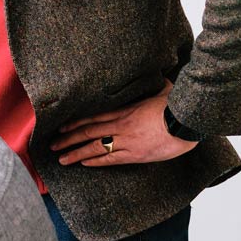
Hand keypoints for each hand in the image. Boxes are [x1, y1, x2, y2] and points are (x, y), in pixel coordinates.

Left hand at [50, 81, 197, 166]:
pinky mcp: (136, 155)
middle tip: (52, 146)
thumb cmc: (178, 104)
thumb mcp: (163, 89)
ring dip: (77, 154)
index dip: (74, 122)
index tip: (61, 127)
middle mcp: (121, 126)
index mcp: (125, 110)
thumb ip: (155, 86)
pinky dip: (96, 162)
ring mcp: (127, 142)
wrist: (188, 122)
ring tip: (62, 159)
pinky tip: (84, 164)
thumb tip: (159, 76)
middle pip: (88, 132)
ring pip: (95, 148)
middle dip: (68, 139)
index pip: (93, 116)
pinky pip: (111, 160)